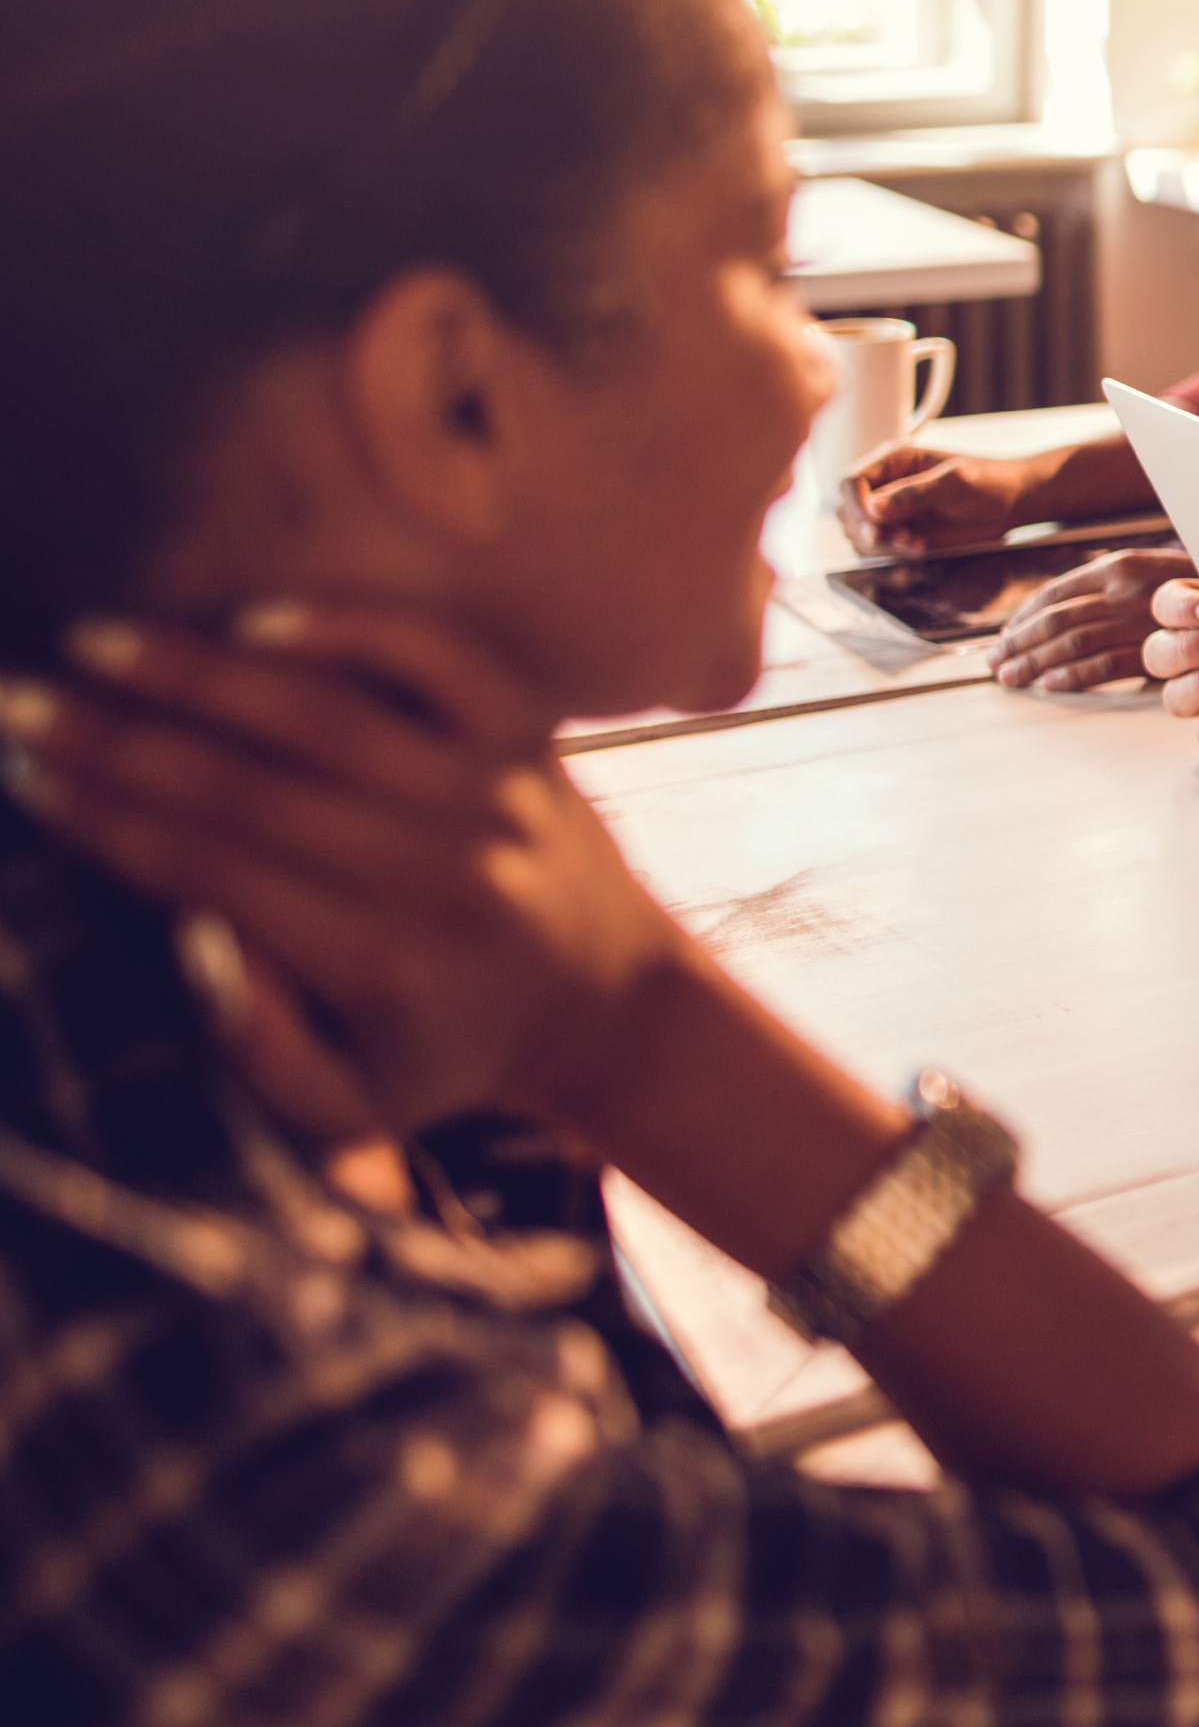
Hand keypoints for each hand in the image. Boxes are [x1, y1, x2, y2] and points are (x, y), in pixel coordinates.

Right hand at [0, 605, 699, 1151]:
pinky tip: (255, 616)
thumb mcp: (349, 1109)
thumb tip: (188, 933)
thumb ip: (258, 1050)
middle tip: (16, 704)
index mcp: (389, 961)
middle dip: (117, 740)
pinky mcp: (535, 738)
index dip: (106, 822)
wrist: (610, 1005)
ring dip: (199, 672)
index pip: (214, 870)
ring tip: (93, 644)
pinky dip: (354, 628)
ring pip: (326, 714)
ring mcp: (498, 791)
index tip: (23, 778)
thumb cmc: (448, 1054)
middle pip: (250, 784)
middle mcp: (445, 867)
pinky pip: (443, 659)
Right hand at [841, 440, 1035, 553]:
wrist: (1011, 502)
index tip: (876, 528)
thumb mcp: (956, 482)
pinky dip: (894, 556)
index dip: (857, 506)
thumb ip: (916, 493)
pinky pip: (881, 550)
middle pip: (850, 513)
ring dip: (884, 547)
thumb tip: (876, 508)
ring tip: (919, 546)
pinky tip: (921, 551)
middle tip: (907, 541)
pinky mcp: (903, 534)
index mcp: (893, 461)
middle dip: (872, 533)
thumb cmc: (988, 481)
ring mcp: (893, 512)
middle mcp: (886, 485)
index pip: (852, 482)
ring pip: (862, 535)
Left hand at [988, 546, 1197, 695]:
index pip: (1054, 592)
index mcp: (1118, 564)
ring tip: (1011, 678)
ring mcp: (1138, 617)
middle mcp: (1123, 587)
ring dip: (1034, 662)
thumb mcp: (1152, 573)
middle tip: (995, 663)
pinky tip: (1050, 685)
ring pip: (1071, 641)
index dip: (1024, 616)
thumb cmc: (1198, 590)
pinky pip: (1104, 664)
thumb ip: (1115, 586)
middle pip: (1055, 618)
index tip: (1005, 636)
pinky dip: (1072, 675)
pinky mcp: (1155, 646)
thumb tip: (1068, 608)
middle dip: (1019, 643)